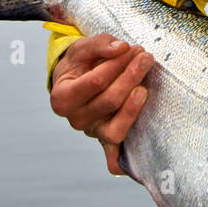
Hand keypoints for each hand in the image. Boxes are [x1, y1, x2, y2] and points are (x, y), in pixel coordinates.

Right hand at [50, 33, 152, 175]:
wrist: (74, 79)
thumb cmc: (79, 63)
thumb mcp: (82, 47)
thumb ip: (100, 45)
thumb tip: (121, 48)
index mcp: (62, 98)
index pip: (96, 82)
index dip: (117, 65)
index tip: (133, 48)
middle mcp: (74, 120)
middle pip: (109, 102)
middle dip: (130, 77)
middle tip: (145, 57)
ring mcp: (91, 133)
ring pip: (114, 130)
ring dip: (133, 108)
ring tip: (145, 87)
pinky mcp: (106, 140)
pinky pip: (114, 157)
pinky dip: (122, 162)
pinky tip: (136, 160)